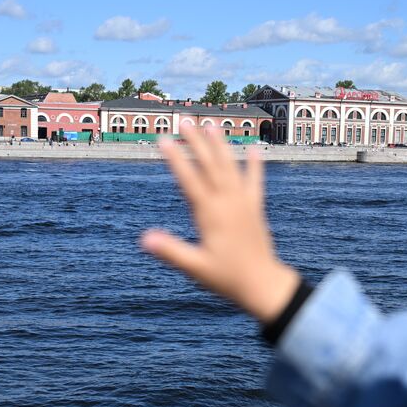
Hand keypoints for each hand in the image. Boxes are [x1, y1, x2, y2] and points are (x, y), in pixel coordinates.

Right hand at [141, 124, 300, 323]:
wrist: (263, 285)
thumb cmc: (227, 278)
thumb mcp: (195, 267)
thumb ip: (170, 251)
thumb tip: (144, 239)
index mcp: (211, 215)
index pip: (189, 180)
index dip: (175, 159)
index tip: (163, 140)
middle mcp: (228, 203)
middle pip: (210, 165)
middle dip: (196, 142)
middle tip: (184, 120)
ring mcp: (243, 204)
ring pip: (230, 167)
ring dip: (220, 145)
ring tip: (211, 124)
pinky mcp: (255, 209)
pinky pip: (255, 181)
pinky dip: (255, 165)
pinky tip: (254, 148)